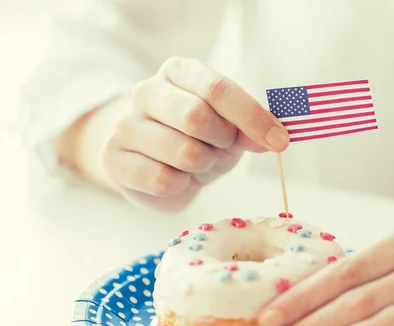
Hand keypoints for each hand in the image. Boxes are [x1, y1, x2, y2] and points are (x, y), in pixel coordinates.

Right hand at [101, 57, 288, 211]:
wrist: (154, 166)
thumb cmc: (198, 140)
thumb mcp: (230, 130)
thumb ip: (250, 129)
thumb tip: (273, 138)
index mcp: (178, 72)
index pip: (217, 88)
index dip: (252, 117)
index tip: (279, 141)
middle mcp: (147, 91)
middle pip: (196, 116)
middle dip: (221, 141)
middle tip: (220, 148)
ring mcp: (125, 125)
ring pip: (183, 152)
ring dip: (203, 166)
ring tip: (195, 163)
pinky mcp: (113, 160)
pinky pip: (163, 180)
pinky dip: (181, 185)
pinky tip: (174, 178)